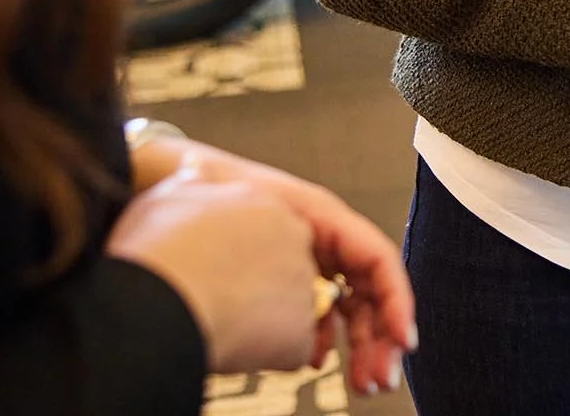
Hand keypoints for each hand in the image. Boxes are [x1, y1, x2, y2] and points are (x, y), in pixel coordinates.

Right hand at [106, 163, 317, 374]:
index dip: (237, 257)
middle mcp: (294, 240)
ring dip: (259, 322)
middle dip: (255, 288)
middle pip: (283, 270)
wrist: (155, 305)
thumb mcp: (166, 197)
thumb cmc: (156, 252)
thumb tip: (193, 167)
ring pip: (287, 310)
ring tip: (217, 323)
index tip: (212, 268)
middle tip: (214, 298)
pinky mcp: (299, 334)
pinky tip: (230, 347)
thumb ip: (190, 182)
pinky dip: (265, 356)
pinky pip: (290, 350)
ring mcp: (301, 287)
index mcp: (266, 204)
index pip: (266, 232)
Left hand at [167, 142, 416, 393]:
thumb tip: (308, 331)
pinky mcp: (278, 277)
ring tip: (360, 384)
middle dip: (379, 337)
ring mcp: (301, 258)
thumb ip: (290, 271)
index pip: (378, 259)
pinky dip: (319, 338)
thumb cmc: (211, 187)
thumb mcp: (253, 229)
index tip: (403, 340)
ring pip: (343, 305)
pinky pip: (314, 310)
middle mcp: (319, 238)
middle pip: (366, 291)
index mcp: (322, 216)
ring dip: (357, 345)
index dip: (396, 300)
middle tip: (378, 379)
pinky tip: (312, 360)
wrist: (166, 185)